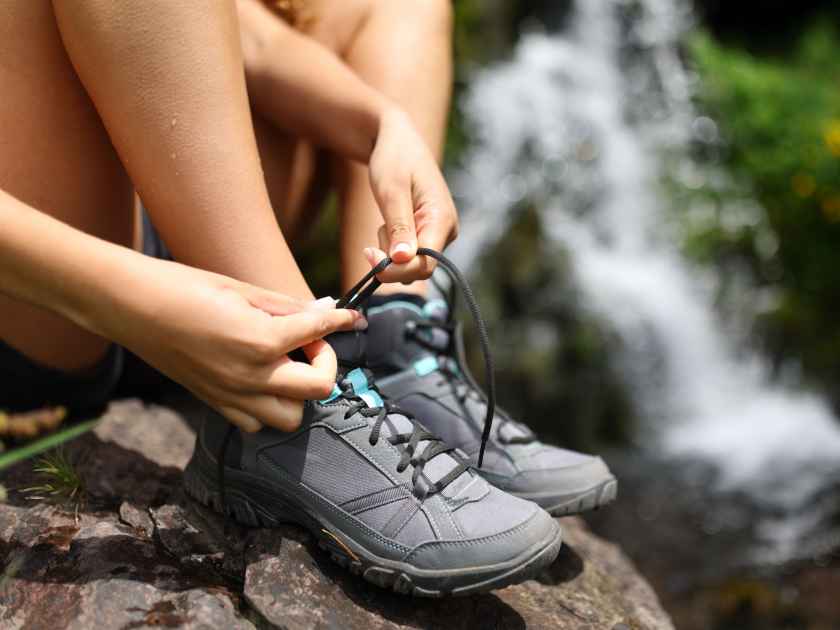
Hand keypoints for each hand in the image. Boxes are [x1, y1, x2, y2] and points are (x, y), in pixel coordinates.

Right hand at [99, 257, 364, 432]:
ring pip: (291, 416)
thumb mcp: (242, 289)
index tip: (351, 317)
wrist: (132, 306)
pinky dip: (268, 405)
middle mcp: (251, 376)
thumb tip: (324, 310)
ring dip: (299, 391)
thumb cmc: (184, 287)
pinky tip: (260, 378)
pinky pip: (257, 422)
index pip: (318, 331)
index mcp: (260, 340)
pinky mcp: (215, 404)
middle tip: (309, 341)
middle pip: (319, 388)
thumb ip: (287, 306)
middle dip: (324, 363)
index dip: (340, 320)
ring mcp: (232, 396)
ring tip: (286, 364)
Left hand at [366, 108, 458, 282]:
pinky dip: (392, 245)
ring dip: (389, 251)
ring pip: (410, 263)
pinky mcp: (427, 234)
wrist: (397, 140)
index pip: (424, 263)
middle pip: (418, 268)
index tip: (369, 256)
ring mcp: (438, 233)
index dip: (397, 269)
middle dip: (391, 260)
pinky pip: (408, 254)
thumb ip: (399, 227)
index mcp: (442, 219)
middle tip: (369, 243)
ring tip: (385, 220)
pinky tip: (389, 223)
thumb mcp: (391, 191)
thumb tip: (402, 260)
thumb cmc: (393, 159)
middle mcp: (446, 230)